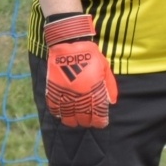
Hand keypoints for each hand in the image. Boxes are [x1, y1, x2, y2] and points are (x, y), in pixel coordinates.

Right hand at [43, 13, 117, 127]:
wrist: (70, 43)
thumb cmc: (90, 55)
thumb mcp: (105, 69)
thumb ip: (109, 87)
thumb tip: (111, 102)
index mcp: (94, 91)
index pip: (98, 115)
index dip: (100, 121)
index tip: (101, 123)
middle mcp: (80, 95)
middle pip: (83, 118)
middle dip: (87, 122)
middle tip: (88, 121)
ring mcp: (65, 93)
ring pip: (68, 116)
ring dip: (73, 121)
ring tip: (75, 121)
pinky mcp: (54, 89)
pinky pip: (54, 107)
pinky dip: (58, 113)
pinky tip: (62, 113)